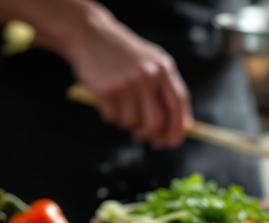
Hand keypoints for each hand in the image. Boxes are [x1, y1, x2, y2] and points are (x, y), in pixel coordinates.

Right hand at [62, 7, 191, 147]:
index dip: (178, 128)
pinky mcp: (107, 91)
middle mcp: (148, 76)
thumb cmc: (122, 54)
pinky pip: (113, 119)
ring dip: (126, 122)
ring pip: (133, 123)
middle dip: (151, 135)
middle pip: (156, 121)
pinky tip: (108, 100)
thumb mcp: (151, 62)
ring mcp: (127, 83)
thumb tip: (178, 127)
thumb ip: (166, 89)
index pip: (178, 105)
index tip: (173, 141)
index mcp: (163, 68)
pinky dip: (111, 116)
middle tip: (143, 136)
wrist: (90, 34)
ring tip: (120, 105)